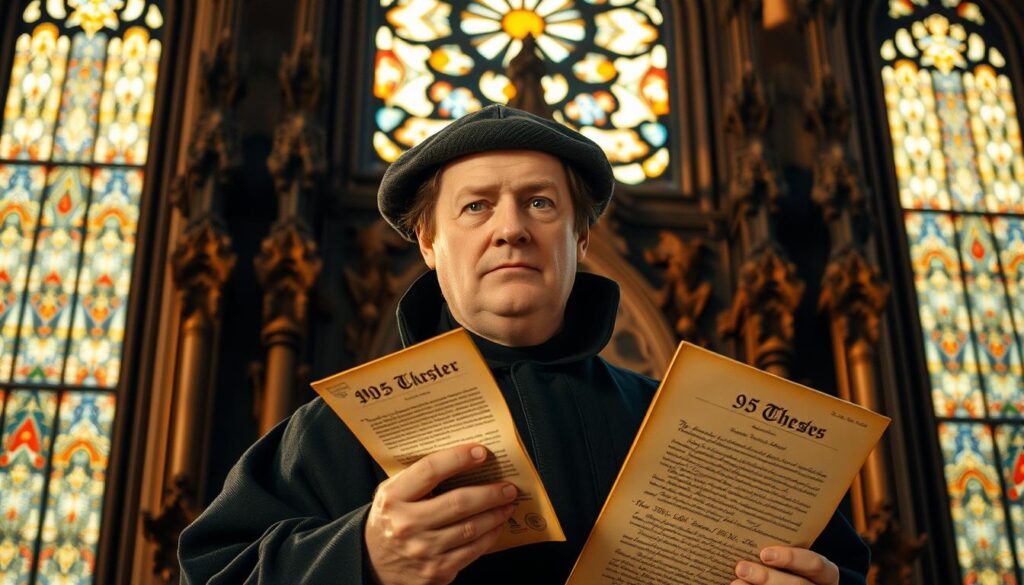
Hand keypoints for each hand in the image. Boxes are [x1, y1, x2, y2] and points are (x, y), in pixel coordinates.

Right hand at [365, 444, 517, 584]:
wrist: (374, 562)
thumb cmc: (391, 519)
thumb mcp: (392, 493)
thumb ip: (418, 477)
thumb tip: (462, 457)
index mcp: (393, 498)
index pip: (430, 471)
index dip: (458, 458)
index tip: (480, 452)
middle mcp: (406, 525)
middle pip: (458, 503)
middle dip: (490, 492)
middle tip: (508, 486)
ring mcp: (422, 550)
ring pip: (470, 528)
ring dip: (495, 514)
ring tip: (507, 503)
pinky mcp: (436, 571)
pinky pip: (472, 551)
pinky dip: (490, 535)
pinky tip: (497, 525)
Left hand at [732, 546, 839, 584]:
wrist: (782, 580)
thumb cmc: (783, 567)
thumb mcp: (789, 558)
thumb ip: (776, 549)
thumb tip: (748, 530)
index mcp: (825, 574)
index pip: (816, 564)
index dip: (792, 558)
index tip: (765, 553)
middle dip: (767, 577)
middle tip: (741, 568)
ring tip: (735, 583)